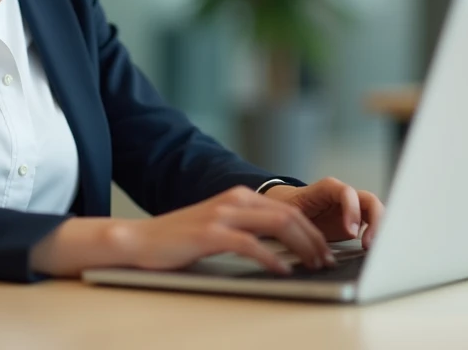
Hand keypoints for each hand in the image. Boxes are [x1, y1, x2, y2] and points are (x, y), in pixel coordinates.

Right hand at [29, 185, 333, 277]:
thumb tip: (283, 249)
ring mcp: (222, 215)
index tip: (325, 253)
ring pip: (278, 225)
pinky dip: (272, 259)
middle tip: (327, 262)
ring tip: (314, 266)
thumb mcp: (220, 227)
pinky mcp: (210, 234)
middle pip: (290, 216)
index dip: (313, 233)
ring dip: (302, 248)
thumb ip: (248, 230)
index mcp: (240, 196)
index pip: (289, 211)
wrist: (140, 240)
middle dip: (315, 241)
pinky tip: (283, 271)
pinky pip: (251, 245)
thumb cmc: (180, 240)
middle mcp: (235, 200)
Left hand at [262, 177, 383, 250]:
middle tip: (369, 245)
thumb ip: (301, 223)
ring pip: (375, 213)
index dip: (352, 210)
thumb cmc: (289, 206)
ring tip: (373, 250)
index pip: (347, 192)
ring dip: (379, 230)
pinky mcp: (356, 220)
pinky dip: (376, 236)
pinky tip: (371, 251)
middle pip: (370, 201)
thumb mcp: (290, 212)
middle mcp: (344, 196)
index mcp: (327, 189)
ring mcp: (352, 207)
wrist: (288, 206)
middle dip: (375, 222)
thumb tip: (305, 242)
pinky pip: (373, 224)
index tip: (351, 233)